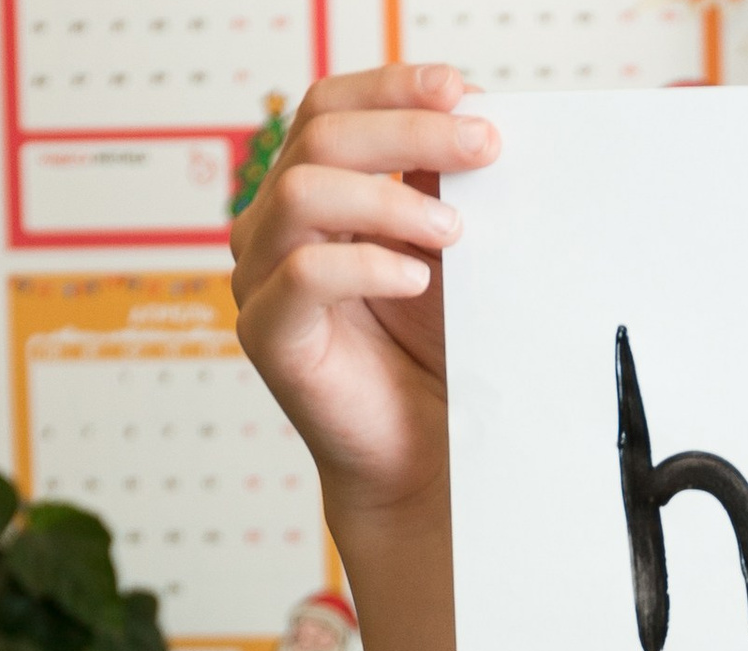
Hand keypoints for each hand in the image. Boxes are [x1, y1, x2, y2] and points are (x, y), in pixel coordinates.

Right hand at [230, 65, 500, 526]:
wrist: (422, 464)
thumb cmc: (432, 364)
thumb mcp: (449, 263)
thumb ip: (442, 195)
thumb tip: (473, 124)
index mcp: (315, 194)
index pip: (332, 108)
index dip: (392, 88)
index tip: (462, 90)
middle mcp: (278, 226)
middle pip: (320, 136)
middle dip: (408, 130)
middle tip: (483, 145)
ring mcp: (264, 277)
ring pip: (303, 193)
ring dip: (389, 197)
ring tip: (455, 229)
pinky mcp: (269, 335)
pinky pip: (303, 276)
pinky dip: (366, 265)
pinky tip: (416, 279)